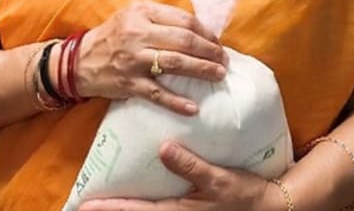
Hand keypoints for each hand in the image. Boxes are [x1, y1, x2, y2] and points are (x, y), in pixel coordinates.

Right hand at [76, 0, 227, 113]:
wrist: (80, 61)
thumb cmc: (114, 37)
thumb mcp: (133, 16)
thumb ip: (161, 18)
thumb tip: (198, 31)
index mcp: (141, 12)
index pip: (183, 20)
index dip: (206, 33)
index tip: (217, 43)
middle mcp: (137, 33)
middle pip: (183, 40)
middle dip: (209, 51)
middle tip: (223, 61)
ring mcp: (133, 58)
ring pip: (175, 63)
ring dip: (201, 70)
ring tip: (218, 75)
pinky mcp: (128, 83)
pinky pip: (157, 93)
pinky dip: (176, 101)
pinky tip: (193, 107)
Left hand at [78, 142, 280, 210]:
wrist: (271, 207)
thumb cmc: (244, 195)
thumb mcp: (219, 180)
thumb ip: (191, 166)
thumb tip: (163, 149)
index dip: (110, 207)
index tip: (85, 204)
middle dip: (110, 207)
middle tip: (83, 202)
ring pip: (146, 209)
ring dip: (125, 205)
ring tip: (100, 195)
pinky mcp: (188, 205)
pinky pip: (159, 204)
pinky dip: (142, 200)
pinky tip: (135, 187)